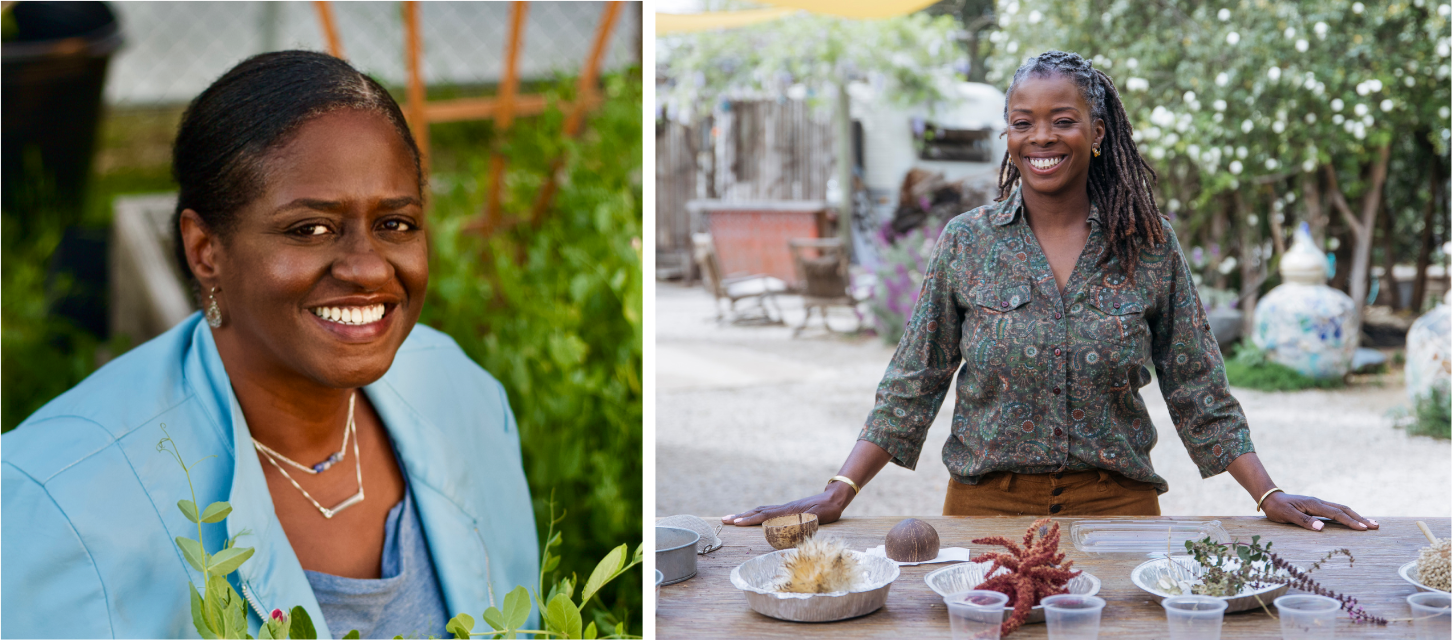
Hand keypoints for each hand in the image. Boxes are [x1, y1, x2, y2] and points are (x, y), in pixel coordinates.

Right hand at [721, 485, 851, 525]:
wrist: (834, 498)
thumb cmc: (828, 510)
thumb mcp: (819, 517)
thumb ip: (806, 520)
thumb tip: (790, 525)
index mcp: (788, 511)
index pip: (765, 515)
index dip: (750, 519)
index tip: (736, 523)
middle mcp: (783, 508)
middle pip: (757, 511)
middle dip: (740, 516)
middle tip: (724, 520)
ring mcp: (784, 508)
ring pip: (761, 510)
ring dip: (746, 514)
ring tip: (733, 518)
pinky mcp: (788, 509)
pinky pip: (767, 511)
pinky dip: (756, 513)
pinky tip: (753, 516)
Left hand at [1262, 492, 1378, 530]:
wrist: (1269, 498)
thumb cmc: (1277, 508)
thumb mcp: (1286, 515)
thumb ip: (1304, 521)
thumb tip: (1322, 528)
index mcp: (1314, 504)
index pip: (1336, 514)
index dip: (1351, 522)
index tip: (1363, 528)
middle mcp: (1319, 502)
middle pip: (1344, 510)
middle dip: (1360, 518)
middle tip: (1375, 526)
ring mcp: (1319, 504)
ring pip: (1342, 509)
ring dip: (1356, 516)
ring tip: (1370, 523)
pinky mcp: (1317, 506)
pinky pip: (1336, 511)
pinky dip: (1347, 515)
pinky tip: (1353, 520)